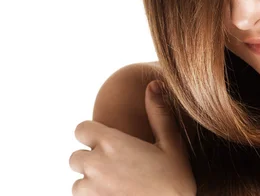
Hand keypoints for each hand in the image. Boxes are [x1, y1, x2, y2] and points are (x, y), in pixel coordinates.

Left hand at [70, 80, 196, 195]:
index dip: (92, 134)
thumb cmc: (175, 181)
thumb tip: (155, 84)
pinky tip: (117, 195)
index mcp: (113, 143)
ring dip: (92, 182)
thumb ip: (159, 114)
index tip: (107, 141)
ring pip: (78, 182)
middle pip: (76, 156)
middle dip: (92, 159)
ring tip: (118, 184)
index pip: (80, 129)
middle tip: (118, 166)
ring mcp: (91, 189)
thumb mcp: (172, 144)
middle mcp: (96, 165)